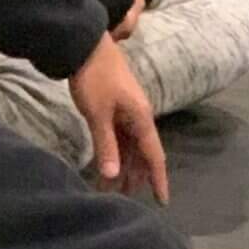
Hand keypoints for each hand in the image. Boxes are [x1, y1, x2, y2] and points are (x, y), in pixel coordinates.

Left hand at [68, 32, 167, 201]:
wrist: (85, 46)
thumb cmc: (95, 79)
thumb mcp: (98, 114)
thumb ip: (106, 146)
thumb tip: (113, 176)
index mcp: (141, 118)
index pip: (154, 155)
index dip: (159, 179)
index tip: (163, 201)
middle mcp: (139, 117)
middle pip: (143, 153)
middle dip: (137, 177)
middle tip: (126, 201)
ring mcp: (127, 112)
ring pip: (130, 146)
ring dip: (124, 166)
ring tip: (112, 189)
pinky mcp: (114, 108)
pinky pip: (120, 137)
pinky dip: (114, 152)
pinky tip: (106, 164)